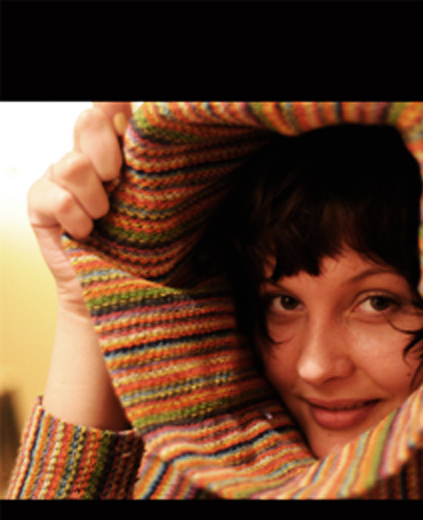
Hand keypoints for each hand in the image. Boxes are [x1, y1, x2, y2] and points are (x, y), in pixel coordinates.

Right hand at [27, 102, 132, 311]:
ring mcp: (61, 179)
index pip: (112, 110)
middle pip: (90, 120)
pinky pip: (59, 198)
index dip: (114, 105)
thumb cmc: (143, 246)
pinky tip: (86, 233)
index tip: (125, 118)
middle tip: (117, 182)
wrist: (120, 287)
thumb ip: (150, 167)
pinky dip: (78, 219)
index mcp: (119, 152)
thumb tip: (148, 129)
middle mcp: (88, 158)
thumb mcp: (157, 204)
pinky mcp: (41, 203)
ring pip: (73, 164)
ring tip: (104, 219)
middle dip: (109, 152)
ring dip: (96, 198)